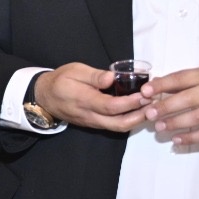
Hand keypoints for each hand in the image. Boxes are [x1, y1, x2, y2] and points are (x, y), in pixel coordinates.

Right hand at [32, 64, 148, 131]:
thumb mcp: (74, 70)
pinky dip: (128, 120)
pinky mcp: (94, 124)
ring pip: (118, 127)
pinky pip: (114, 126)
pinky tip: (138, 110)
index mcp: (84, 100)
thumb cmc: (60, 80)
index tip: (145, 94)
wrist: (44, 97)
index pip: (111, 106)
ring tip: (150, 108)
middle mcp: (89, 115)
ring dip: (136, 120)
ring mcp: (92, 122)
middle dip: (139, 116)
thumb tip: (112, 78)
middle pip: (119, 123)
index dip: (130, 102)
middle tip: (153, 104)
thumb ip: (93, 75)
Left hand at [144, 64, 198, 144]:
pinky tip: (178, 140)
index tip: (145, 92)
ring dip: (176, 124)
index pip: (182, 79)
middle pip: (187, 99)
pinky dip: (192, 138)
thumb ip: (189, 78)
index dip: (162, 85)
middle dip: (166, 107)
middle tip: (149, 113)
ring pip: (197, 118)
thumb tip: (160, 84)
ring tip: (160, 128)